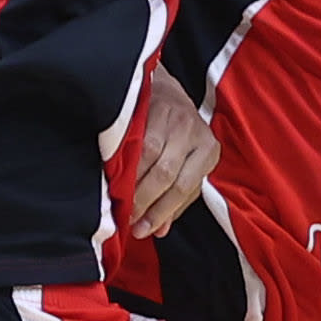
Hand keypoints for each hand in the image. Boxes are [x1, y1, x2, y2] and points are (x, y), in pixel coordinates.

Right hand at [124, 68, 216, 238]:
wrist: (165, 89)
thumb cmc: (178, 136)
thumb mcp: (187, 166)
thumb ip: (176, 200)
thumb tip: (159, 230)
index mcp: (208, 152)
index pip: (184, 188)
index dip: (161, 211)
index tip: (142, 229)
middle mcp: (194, 133)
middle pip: (166, 173)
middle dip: (143, 200)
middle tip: (125, 217)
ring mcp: (173, 117)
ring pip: (149, 155)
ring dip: (130, 181)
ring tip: (117, 198)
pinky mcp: (152, 106)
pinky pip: (135, 136)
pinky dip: (123, 157)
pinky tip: (113, 172)